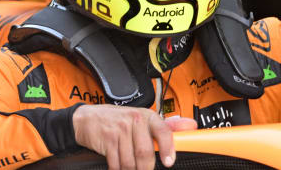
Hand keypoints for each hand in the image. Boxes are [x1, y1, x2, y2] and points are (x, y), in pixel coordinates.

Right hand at [72, 104, 196, 169]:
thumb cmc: (119, 120)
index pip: (163, 131)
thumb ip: (167, 125)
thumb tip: (191, 126)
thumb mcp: (143, 119)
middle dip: (146, 168)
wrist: (89, 118)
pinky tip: (119, 167)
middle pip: (145, 152)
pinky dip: (118, 169)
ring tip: (131, 168)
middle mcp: (135, 121)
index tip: (168, 162)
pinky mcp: (107, 140)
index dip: (168, 149)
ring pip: (131, 161)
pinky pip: (116, 163)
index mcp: (148, 116)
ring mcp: (120, 130)